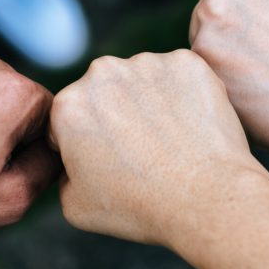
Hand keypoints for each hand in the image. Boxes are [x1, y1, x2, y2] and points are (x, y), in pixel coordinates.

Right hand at [49, 50, 266, 246]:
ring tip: (169, 142)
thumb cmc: (140, 207)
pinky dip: (184, 96)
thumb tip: (74, 160)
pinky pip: (180, 77)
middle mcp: (103, 72)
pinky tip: (190, 127)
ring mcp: (147, 63)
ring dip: (150, 102)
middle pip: (105, 92)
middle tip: (141, 152)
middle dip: (116, 115)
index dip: (87, 144)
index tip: (109, 162)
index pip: (71, 119)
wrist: (205, 198)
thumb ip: (63, 174)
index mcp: (69, 104)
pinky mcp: (187, 62)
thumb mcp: (75, 206)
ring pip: (142, 81)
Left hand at [190, 0, 268, 162]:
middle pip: (202, 23)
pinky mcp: (204, 72)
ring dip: (220, 68)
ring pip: (199, 53)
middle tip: (263, 65)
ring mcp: (207, 33)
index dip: (235, 20)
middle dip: (224, 44)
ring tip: (262, 82)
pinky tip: (253, 97)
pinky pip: (201, 82)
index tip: (257, 38)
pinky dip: (220, 92)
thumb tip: (227, 17)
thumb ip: (253, 1)